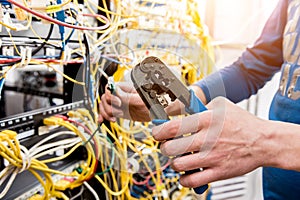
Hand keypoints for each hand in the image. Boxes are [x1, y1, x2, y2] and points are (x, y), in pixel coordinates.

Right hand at [98, 82, 150, 121]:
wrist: (156, 113)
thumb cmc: (152, 103)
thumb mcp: (140, 100)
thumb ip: (127, 96)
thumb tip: (116, 92)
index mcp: (125, 88)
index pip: (109, 87)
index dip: (111, 95)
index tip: (118, 103)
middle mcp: (120, 95)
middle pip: (105, 98)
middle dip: (108, 107)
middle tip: (118, 113)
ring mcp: (119, 104)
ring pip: (104, 106)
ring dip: (106, 113)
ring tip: (114, 118)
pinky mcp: (119, 111)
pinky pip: (107, 113)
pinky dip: (103, 116)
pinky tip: (102, 120)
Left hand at [152, 97, 271, 187]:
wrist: (263, 142)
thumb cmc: (242, 123)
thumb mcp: (220, 104)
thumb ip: (199, 105)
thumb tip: (178, 108)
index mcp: (206, 120)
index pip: (172, 127)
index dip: (158, 131)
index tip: (157, 132)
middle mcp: (207, 139)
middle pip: (171, 147)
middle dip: (164, 147)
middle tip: (167, 145)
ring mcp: (212, 157)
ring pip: (178, 165)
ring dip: (174, 162)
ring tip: (178, 158)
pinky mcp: (218, 172)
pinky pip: (192, 181)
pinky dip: (184, 179)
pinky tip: (186, 173)